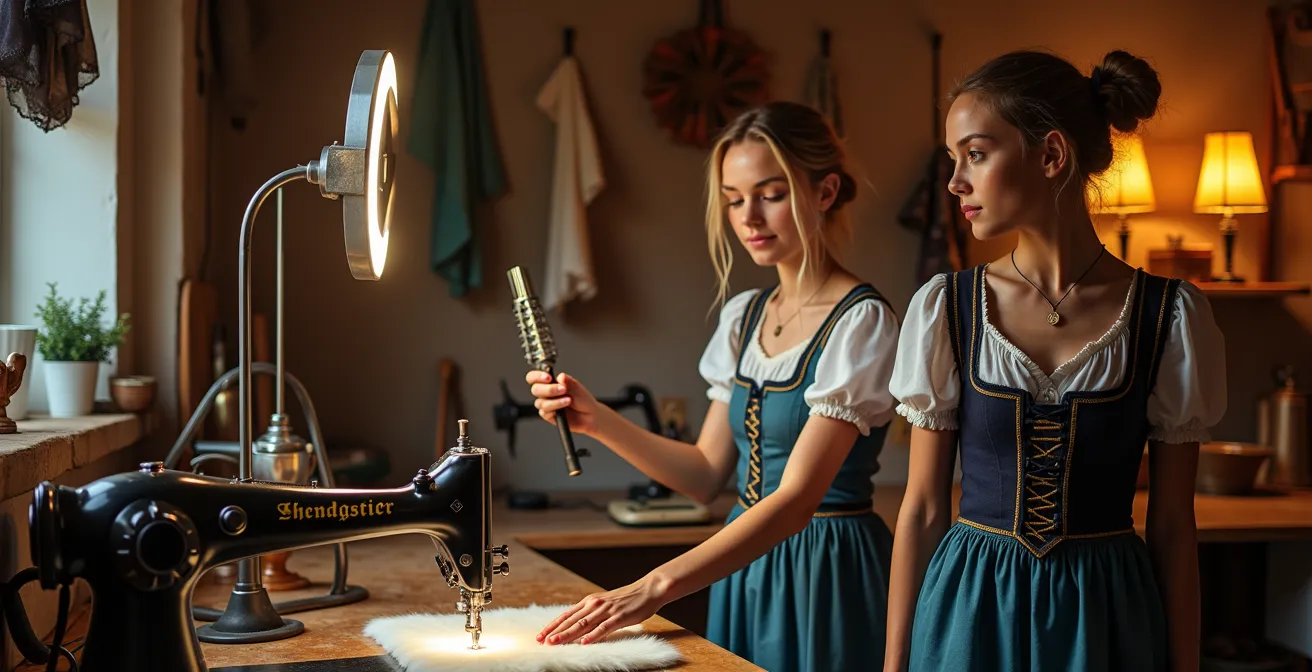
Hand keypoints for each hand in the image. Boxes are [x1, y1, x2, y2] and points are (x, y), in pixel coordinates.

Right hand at [525, 371, 601, 435]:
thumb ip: (568, 381)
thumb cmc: (583, 400)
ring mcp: (546, 404)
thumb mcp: (577, 388)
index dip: (537, 376)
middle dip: (549, 390)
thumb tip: (561, 377)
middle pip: (535, 389)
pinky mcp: (548, 415)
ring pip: (540, 402)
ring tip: (568, 400)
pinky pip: (544, 413)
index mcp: (551, 382)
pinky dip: (554, 410)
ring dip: (555, 401)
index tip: (548, 378)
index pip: (534, 377)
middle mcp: (546, 392)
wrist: (590, 416)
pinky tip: (563, 410)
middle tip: (563, 390)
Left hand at [537, 576, 669, 645]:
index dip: (553, 625)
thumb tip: (577, 625)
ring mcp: (606, 610)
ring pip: (583, 624)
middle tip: (542, 641)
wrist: (648, 589)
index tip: (541, 635)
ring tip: (555, 642)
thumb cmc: (627, 599)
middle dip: (555, 631)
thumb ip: (591, 613)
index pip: (567, 615)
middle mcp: (595, 604)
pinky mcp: (619, 617)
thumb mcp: (605, 604)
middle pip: (571, 620)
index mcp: (590, 601)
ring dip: (567, 634)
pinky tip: (584, 642)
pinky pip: (604, 628)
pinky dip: (593, 636)